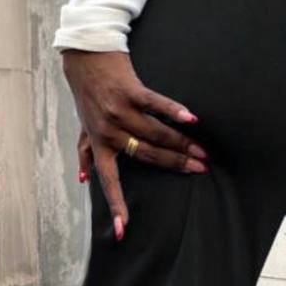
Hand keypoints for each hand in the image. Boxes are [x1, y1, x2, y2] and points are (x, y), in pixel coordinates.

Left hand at [63, 49, 208, 240]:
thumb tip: (83, 179)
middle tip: (200, 170)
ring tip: (203, 152)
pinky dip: (174, 112)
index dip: (118, 205)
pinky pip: (156, 104)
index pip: (110, 181)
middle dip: (176, 164)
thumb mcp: (83, 126)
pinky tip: (192, 120)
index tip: (124, 230)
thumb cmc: (88, 95)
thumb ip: (85, 153)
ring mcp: (120, 110)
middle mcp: (109, 131)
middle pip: (148, 154)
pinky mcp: (130, 90)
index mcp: (100, 145)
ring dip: (182, 143)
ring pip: (156, 134)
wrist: (84, 55)